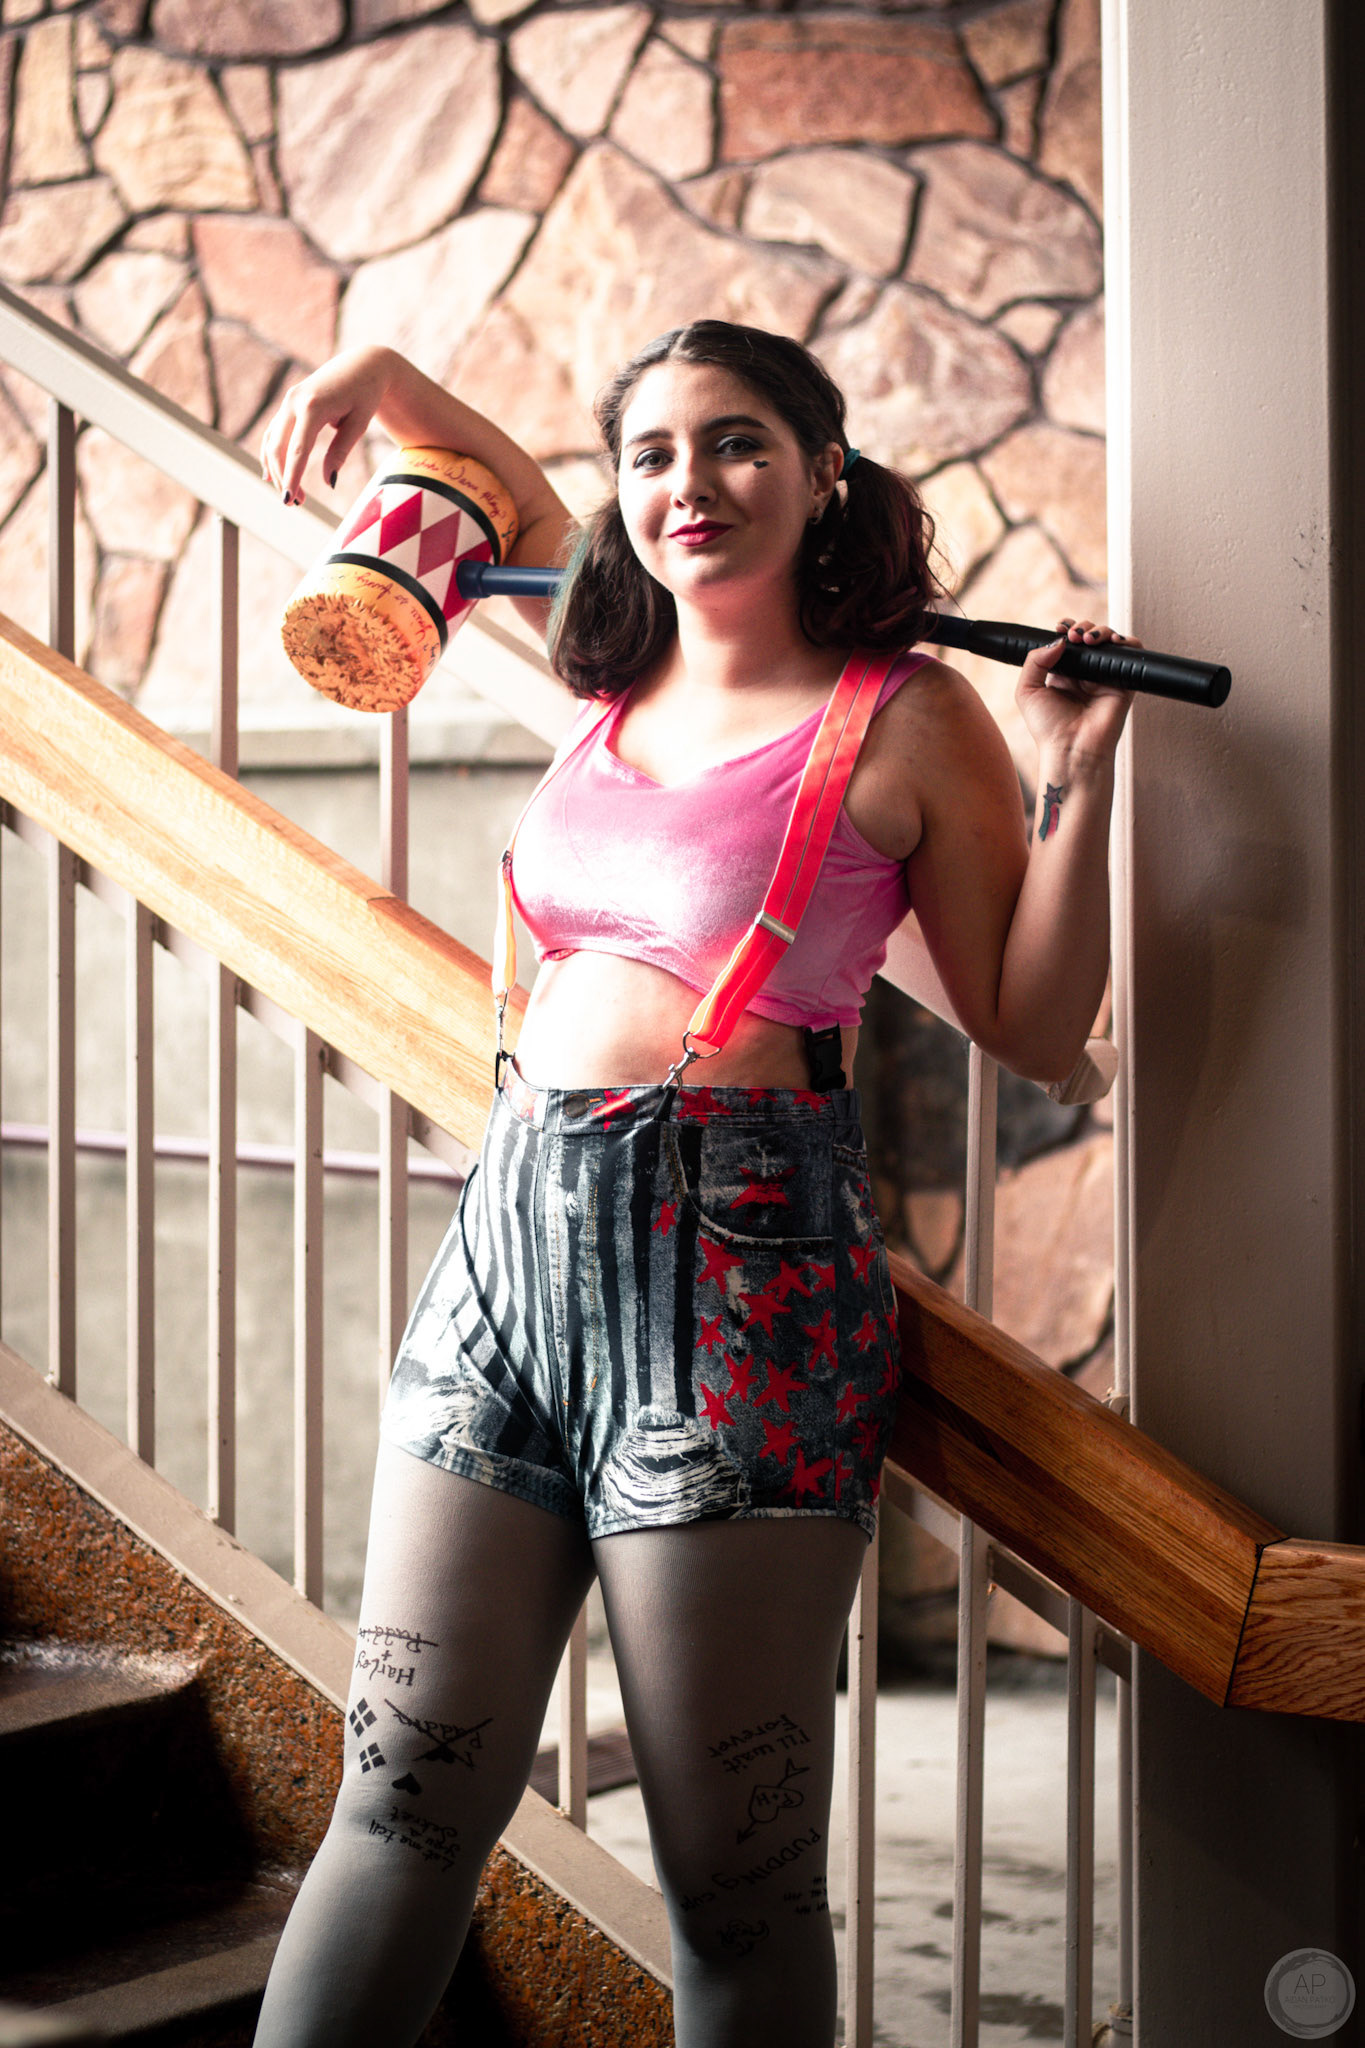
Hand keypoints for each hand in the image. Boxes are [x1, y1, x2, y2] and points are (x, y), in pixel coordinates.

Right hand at [260, 346, 394, 506]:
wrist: (363, 365)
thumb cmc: (366, 395)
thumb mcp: (359, 424)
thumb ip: (341, 452)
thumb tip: (330, 482)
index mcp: (313, 406)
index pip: (298, 449)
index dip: (292, 477)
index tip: (289, 500)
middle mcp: (294, 401)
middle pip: (279, 447)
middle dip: (284, 477)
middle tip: (295, 504)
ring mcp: (289, 401)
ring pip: (273, 441)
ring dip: (278, 469)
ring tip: (291, 496)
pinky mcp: (289, 404)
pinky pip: (275, 432)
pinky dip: (272, 453)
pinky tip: (272, 474)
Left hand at [1016, 617, 1138, 761]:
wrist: (1071, 749)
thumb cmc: (1048, 728)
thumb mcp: (1027, 690)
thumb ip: (1035, 660)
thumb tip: (1059, 640)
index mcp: (1063, 673)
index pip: (1068, 642)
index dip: (1067, 629)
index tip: (1061, 629)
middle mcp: (1085, 674)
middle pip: (1090, 636)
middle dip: (1083, 628)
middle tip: (1074, 636)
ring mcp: (1105, 677)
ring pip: (1110, 641)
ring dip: (1101, 631)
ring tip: (1088, 640)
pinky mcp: (1124, 683)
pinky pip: (1132, 654)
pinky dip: (1127, 642)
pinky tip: (1114, 643)